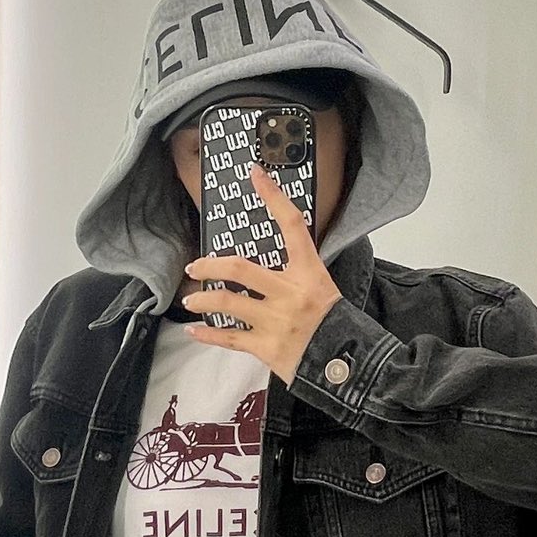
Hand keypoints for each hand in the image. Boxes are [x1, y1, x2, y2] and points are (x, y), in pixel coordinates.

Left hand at [182, 164, 341, 385]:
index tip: (255, 174)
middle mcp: (290, 293)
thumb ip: (295, 273)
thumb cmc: (332, 322)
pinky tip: (194, 330)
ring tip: (191, 300)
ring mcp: (277, 321)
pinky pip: (229, 338)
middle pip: (240, 268)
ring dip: (202, 300)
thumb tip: (264, 265)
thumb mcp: (321, 287)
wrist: (345, 362)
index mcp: (308, 272)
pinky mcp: (267, 347)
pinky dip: (208, 334)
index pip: (292, 225)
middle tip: (195, 267)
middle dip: (210, 266)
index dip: (273, 196)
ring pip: (227, 303)